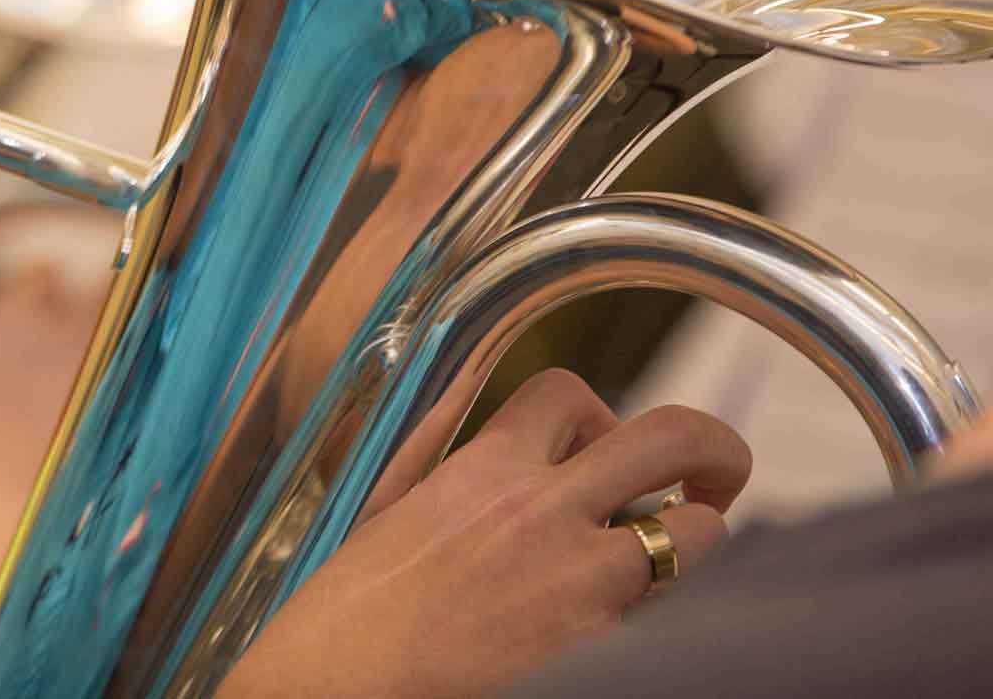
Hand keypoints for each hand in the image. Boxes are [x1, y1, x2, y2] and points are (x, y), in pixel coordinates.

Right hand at [218, 369, 750, 698]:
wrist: (340, 692)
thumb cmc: (350, 608)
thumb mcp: (387, 502)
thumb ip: (438, 439)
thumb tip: (474, 388)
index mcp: (484, 468)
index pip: (570, 392)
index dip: (596, 412)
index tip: (597, 444)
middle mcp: (544, 513)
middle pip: (672, 437)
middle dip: (713, 448)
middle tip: (717, 474)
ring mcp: (583, 587)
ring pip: (697, 534)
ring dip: (692, 540)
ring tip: (670, 557)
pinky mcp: (602, 652)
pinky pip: (667, 611)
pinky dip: (659, 608)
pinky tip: (622, 616)